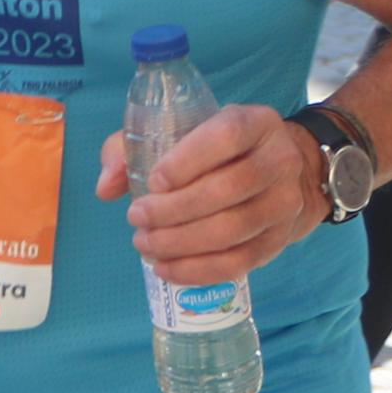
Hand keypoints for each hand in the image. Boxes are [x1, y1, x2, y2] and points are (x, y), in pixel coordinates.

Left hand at [104, 108, 324, 285]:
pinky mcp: (281, 238)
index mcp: (255, 123)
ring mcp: (286, 202)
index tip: (153, 182)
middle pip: (227, 190)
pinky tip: (167, 268)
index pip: (226, 137)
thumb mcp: (176, 132)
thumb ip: (131, 150)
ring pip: (233, 230)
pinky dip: (199, 270)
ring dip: (182, 243)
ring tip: (145, 244)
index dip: (187, 161)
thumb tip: (105, 187)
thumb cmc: (213, 149)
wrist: (276, 173)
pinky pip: (241, 261)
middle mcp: (279, 160)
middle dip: (173, 211)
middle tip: (136, 218)